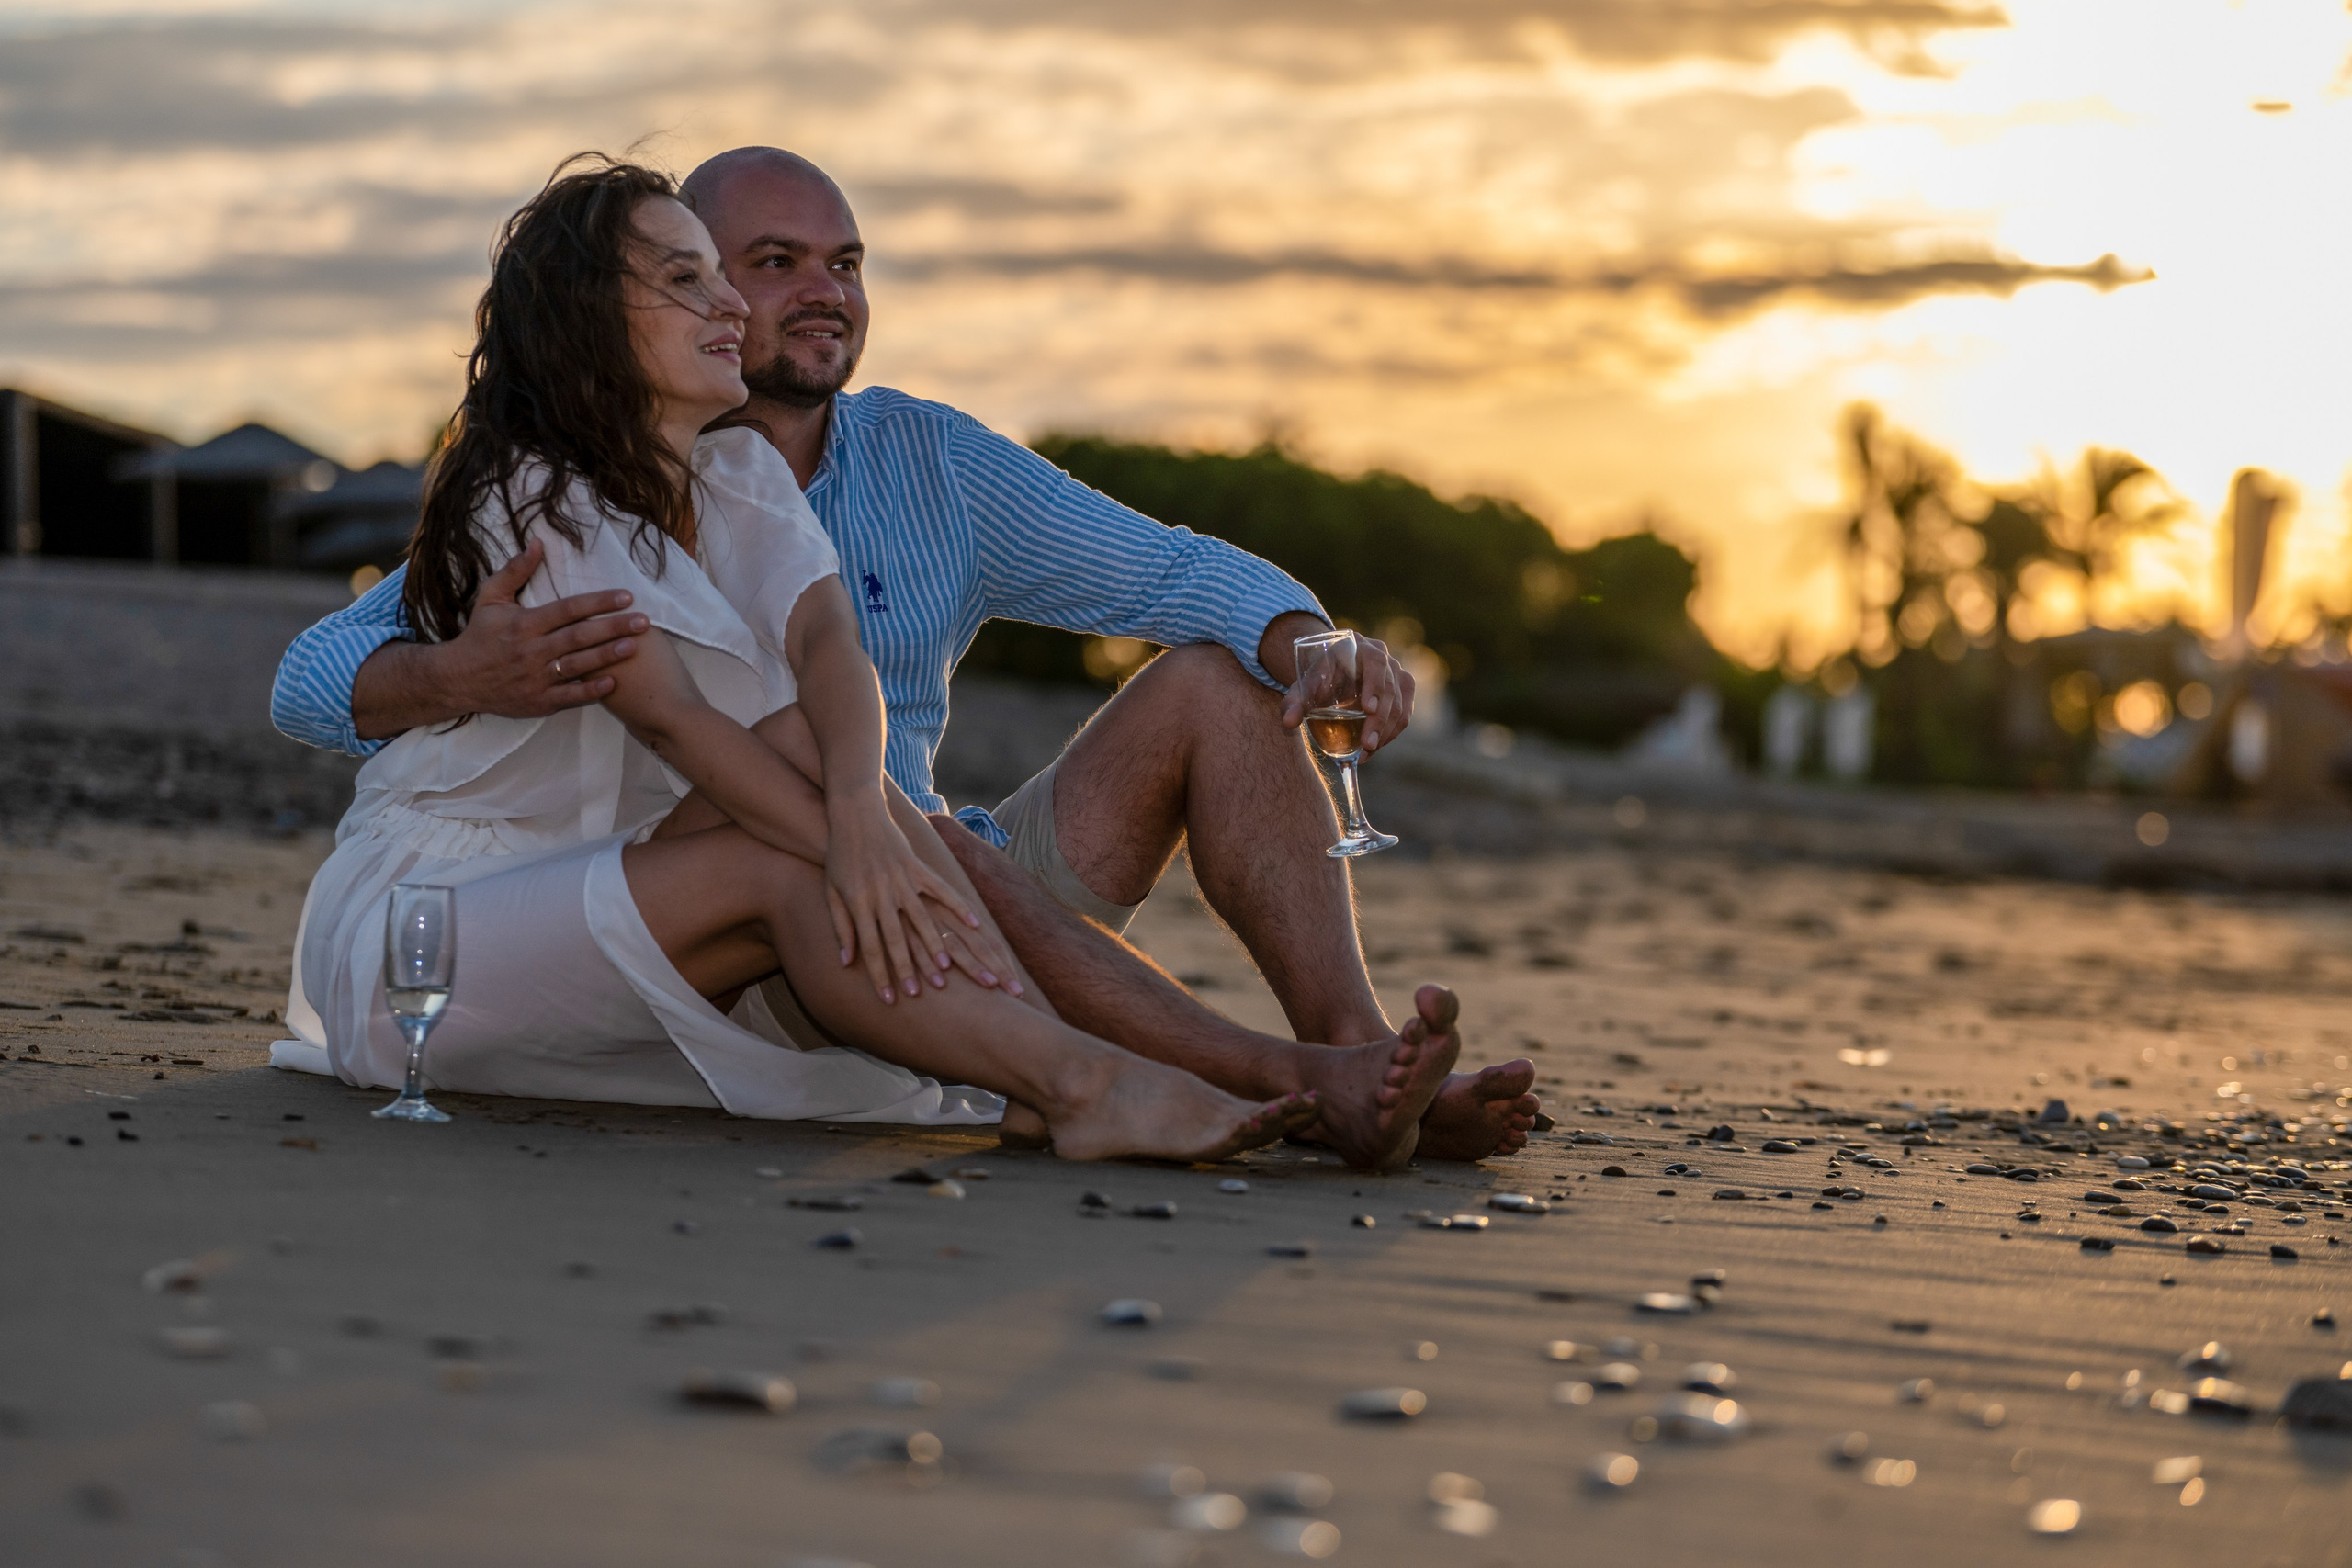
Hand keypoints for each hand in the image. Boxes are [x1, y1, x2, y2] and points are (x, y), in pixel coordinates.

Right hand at [440, 539, 651, 718]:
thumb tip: (538, 543)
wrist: (457, 679)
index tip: (625, 596)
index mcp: (524, 624)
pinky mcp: (538, 702)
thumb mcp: (490, 598)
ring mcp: (536, 678)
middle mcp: (532, 650)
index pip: (568, 609)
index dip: (598, 602)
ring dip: (609, 656)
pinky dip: (591, 691)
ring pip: (579, 666)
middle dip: (614, 627)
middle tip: (644, 621)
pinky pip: (569, 697)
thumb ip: (515, 571)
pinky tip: (613, 682)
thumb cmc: (479, 635)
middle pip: (580, 637)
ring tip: (635, 646)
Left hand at [822, 796, 1015, 1003]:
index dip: (880, 975)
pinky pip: (942, 889)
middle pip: (897, 939)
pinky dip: (958, 905)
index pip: (871, 948)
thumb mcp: (833, 892)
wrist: (853, 813)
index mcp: (859, 904)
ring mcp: (903, 880)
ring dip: (935, 946)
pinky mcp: (918, 866)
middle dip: (908, 970)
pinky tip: (974, 924)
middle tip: (920, 995)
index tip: (891, 1000)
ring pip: (922, 919)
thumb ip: (841, 928)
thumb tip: (846, 963)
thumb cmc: (840, 856)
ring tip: (948, 970)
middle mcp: (882, 895)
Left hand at [1270, 617, 1416, 753]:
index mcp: (1359, 647)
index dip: (1375, 685)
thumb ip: (1293, 702)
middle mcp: (1383, 657)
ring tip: (1368, 751)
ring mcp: (1396, 673)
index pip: (1376, 663)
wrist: (1330, 671)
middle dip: (1380, 720)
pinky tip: (1374, 748)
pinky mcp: (1402, 691)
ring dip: (1387, 731)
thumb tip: (1289, 722)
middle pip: (1391, 688)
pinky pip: (1404, 714)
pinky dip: (1391, 733)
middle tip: (1366, 743)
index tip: (1367, 710)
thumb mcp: (1303, 686)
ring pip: (1401, 704)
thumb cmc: (1316, 677)